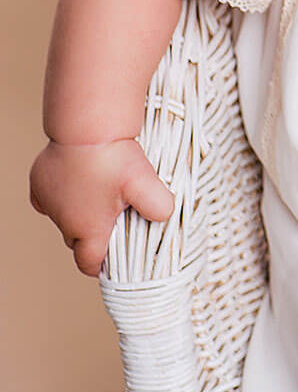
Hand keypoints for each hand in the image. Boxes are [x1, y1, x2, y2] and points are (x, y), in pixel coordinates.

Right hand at [29, 138, 174, 277]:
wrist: (85, 127)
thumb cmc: (113, 157)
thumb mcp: (145, 182)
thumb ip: (159, 205)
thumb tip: (165, 215)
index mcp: (87, 229)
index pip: (89, 263)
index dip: (103, 264)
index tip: (116, 257)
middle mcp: (63, 221)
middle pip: (78, 241)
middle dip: (96, 235)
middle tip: (118, 215)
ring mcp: (49, 203)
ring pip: (65, 218)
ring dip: (81, 212)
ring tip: (103, 192)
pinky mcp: (40, 184)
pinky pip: (51, 200)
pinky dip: (65, 196)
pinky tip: (81, 181)